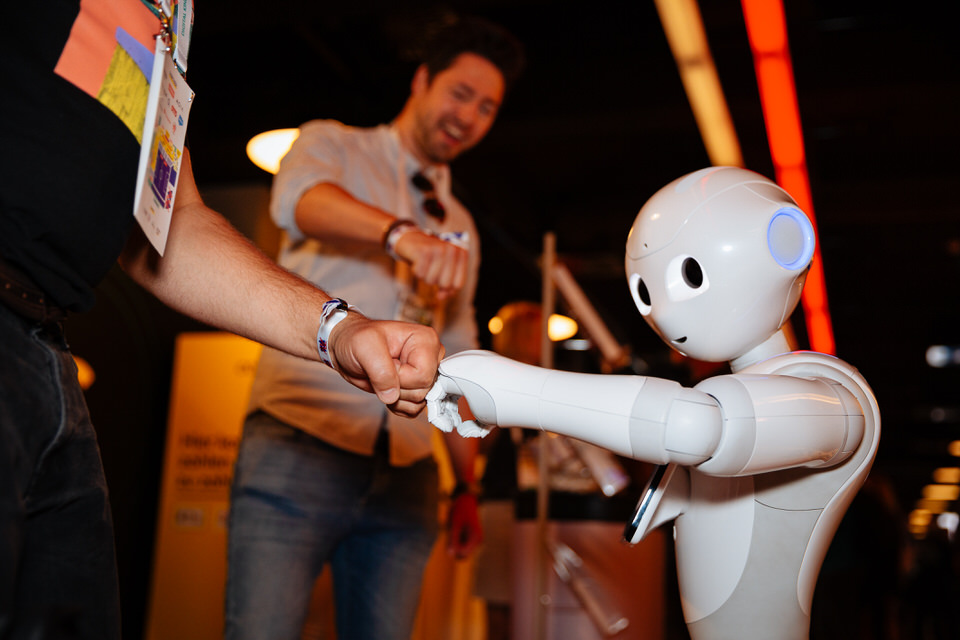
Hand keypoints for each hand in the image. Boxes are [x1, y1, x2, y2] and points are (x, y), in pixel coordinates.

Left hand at [329, 313, 444, 416]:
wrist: (347, 348)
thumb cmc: (355, 338)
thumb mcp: (364, 347)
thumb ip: (381, 370)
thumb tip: (392, 396)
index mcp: (425, 340)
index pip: (423, 375)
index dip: (401, 377)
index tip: (386, 363)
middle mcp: (430, 357)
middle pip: (424, 390)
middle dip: (397, 388)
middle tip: (381, 370)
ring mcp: (424, 373)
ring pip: (419, 402)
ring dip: (396, 398)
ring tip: (382, 379)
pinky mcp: (416, 387)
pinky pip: (414, 409)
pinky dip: (397, 405)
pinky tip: (385, 389)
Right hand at [394, 230, 468, 300]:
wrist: (410, 239)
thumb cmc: (429, 258)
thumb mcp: (443, 270)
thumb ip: (447, 286)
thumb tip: (442, 297)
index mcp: (461, 254)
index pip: (458, 284)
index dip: (448, 289)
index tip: (440, 285)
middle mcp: (452, 250)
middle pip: (445, 284)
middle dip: (435, 281)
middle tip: (430, 270)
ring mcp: (438, 249)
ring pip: (431, 280)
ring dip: (424, 276)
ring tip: (424, 265)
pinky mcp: (424, 251)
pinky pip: (420, 274)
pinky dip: (416, 271)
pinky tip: (416, 261)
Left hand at [447, 492, 482, 557]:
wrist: (466, 500)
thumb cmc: (460, 511)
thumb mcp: (455, 525)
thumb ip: (452, 540)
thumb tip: (450, 555)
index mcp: (476, 537)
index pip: (463, 553)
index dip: (454, 549)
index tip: (449, 537)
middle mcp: (478, 541)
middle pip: (463, 553)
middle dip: (454, 546)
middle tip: (450, 533)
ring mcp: (475, 540)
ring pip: (462, 549)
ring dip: (454, 543)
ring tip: (453, 529)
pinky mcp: (472, 538)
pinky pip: (462, 544)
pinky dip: (456, 539)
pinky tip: (456, 529)